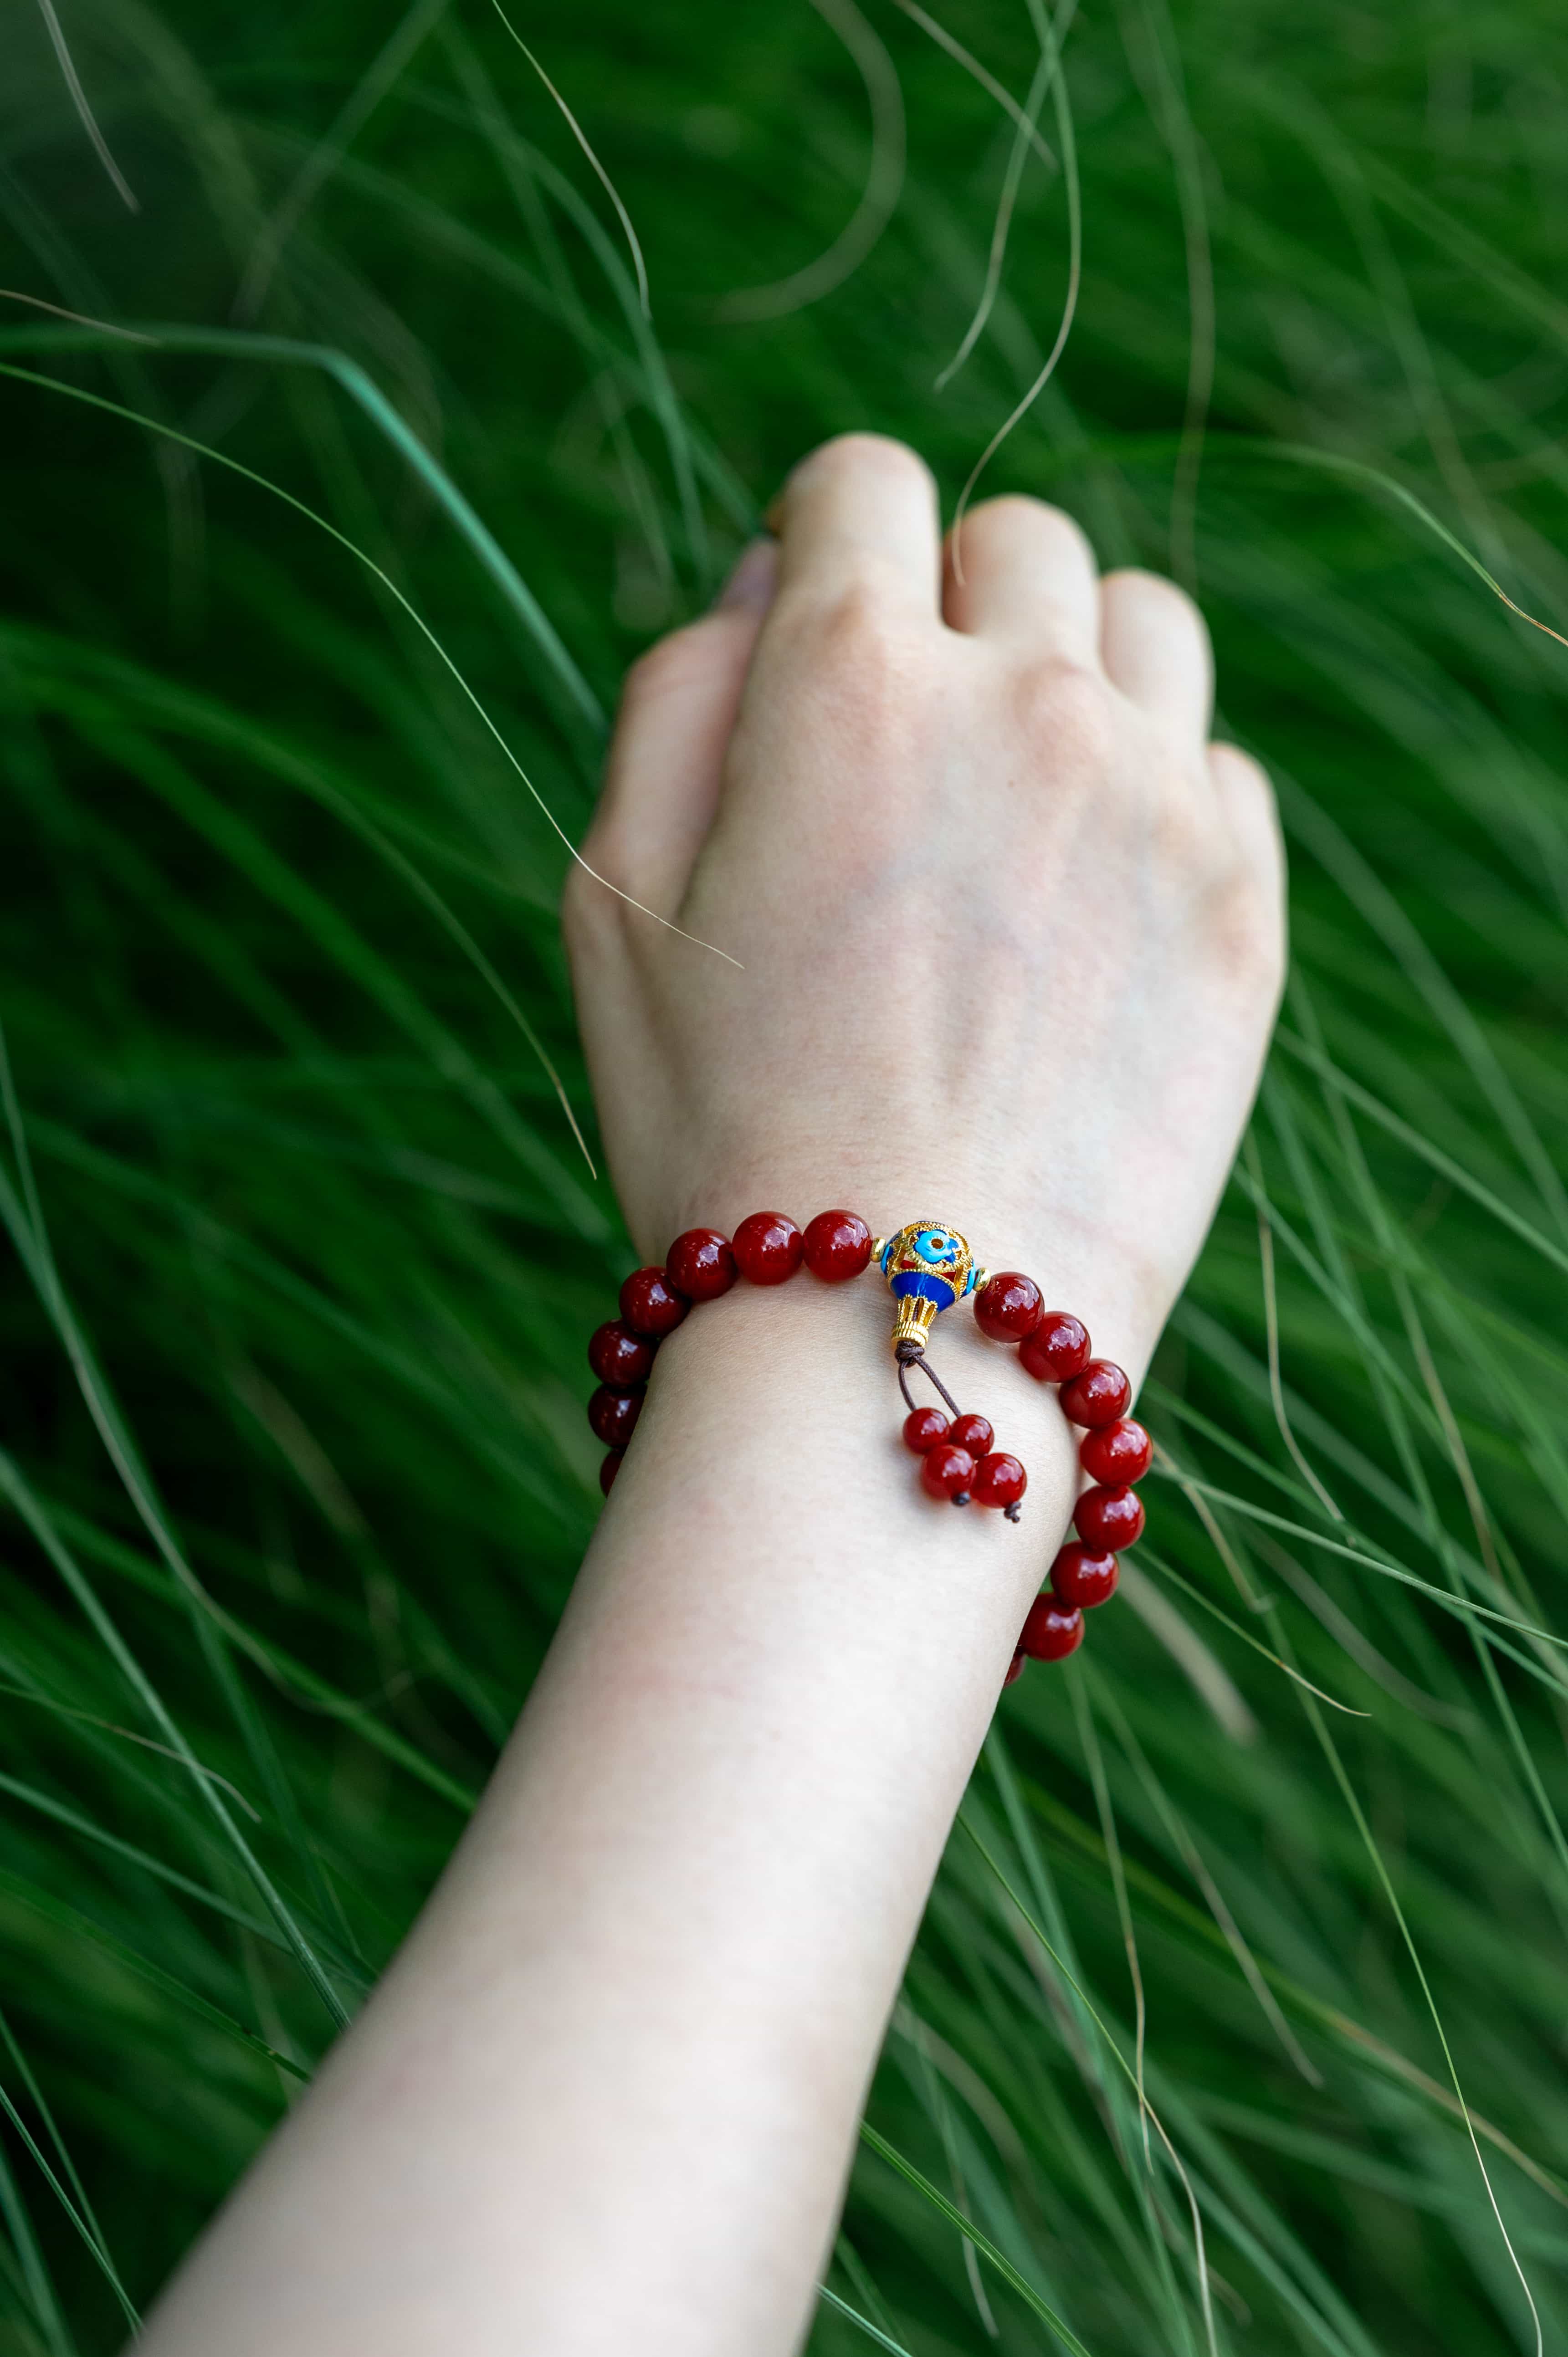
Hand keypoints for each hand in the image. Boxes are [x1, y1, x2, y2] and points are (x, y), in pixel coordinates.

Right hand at [565, 434, 1283, 1364]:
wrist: (900, 1328)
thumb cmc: (721, 1125)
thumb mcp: (613, 904)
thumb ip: (677, 698)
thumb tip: (767, 581)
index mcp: (846, 679)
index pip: (862, 482)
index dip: (825, 537)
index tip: (822, 624)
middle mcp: (1022, 702)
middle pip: (1015, 539)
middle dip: (949, 603)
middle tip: (907, 742)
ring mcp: (1153, 800)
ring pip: (1143, 622)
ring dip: (1073, 666)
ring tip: (1016, 797)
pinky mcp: (1241, 905)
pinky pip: (1219, 765)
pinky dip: (1157, 790)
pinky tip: (1089, 899)